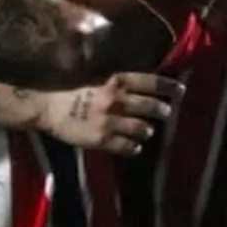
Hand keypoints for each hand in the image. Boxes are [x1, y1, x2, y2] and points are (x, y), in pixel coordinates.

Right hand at [36, 72, 182, 154]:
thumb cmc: (70, 89)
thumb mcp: (96, 78)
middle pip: (151, 107)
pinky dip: (134, 147)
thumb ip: (118, 83)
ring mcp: (109, 121)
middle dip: (163, 111)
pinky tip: (133, 146)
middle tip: (166, 113)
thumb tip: (142, 87)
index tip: (181, 90)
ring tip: (146, 131)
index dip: (169, 87)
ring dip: (147, 131)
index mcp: (114, 80)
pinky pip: (128, 147)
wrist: (46, 105)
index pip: (150, 82)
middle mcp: (115, 99)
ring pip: (143, 129)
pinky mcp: (101, 139)